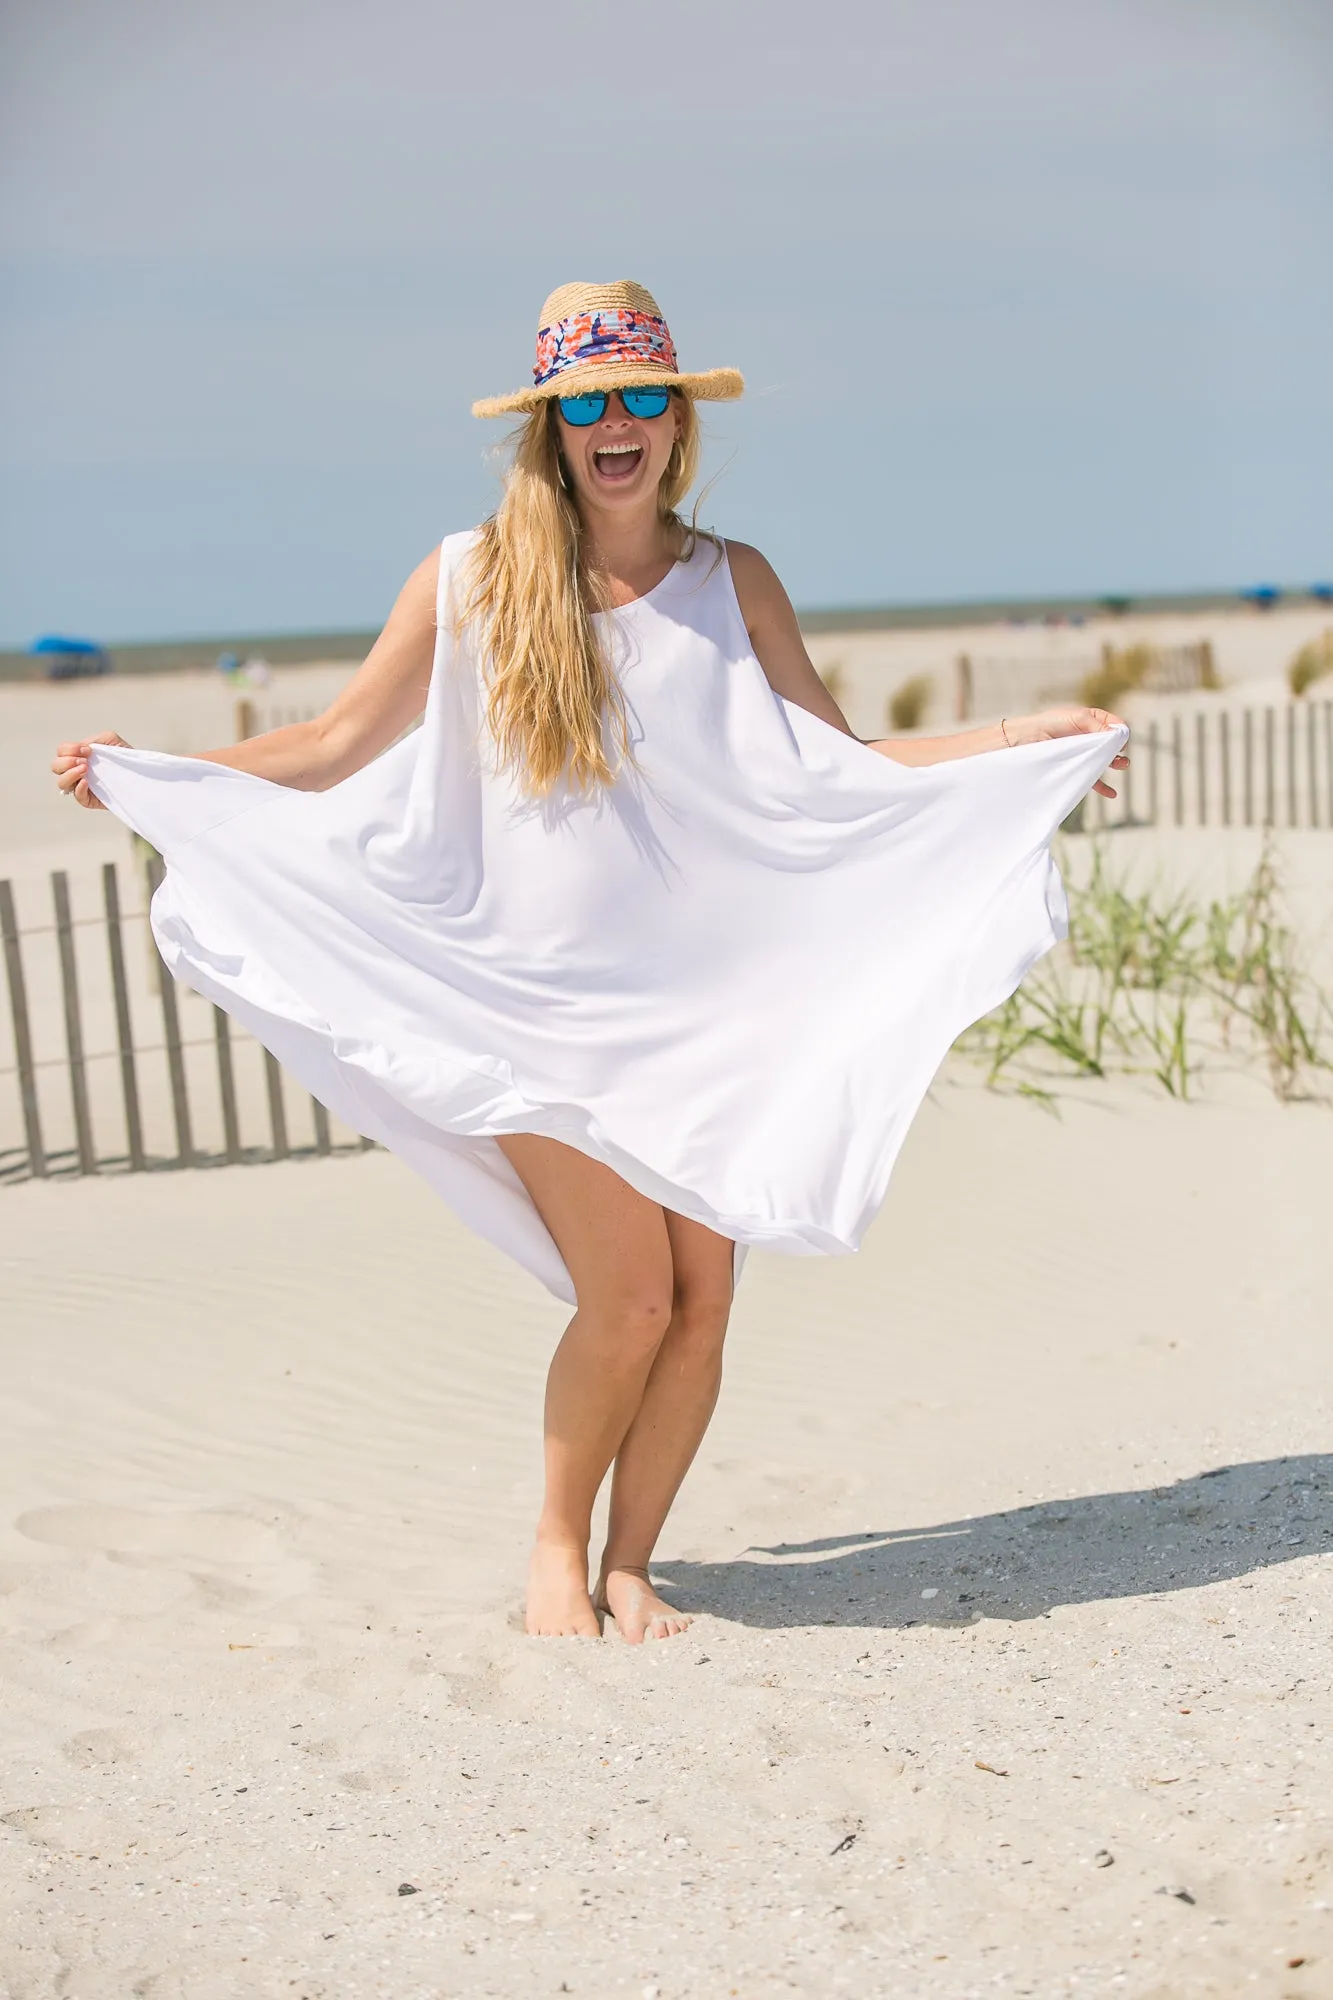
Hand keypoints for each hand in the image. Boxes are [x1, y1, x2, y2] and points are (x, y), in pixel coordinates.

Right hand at [51, 732, 130, 808]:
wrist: (140, 773)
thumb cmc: (124, 756)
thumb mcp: (110, 740)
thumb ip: (95, 739)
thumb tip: (82, 750)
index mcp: (78, 756)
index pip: (61, 751)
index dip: (70, 749)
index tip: (88, 750)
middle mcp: (76, 771)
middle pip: (55, 766)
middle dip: (67, 761)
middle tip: (85, 761)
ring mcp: (82, 786)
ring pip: (62, 783)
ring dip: (70, 774)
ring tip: (86, 769)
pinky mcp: (90, 799)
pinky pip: (77, 796)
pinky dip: (78, 788)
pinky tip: (87, 781)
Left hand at [1002, 706, 1129, 797]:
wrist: (1023, 741)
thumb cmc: (1046, 725)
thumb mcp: (1076, 718)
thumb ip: (1097, 725)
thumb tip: (1117, 733)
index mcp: (1087, 720)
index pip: (1110, 723)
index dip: (1118, 730)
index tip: (1121, 738)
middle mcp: (1085, 736)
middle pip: (1110, 743)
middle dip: (1119, 749)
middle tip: (1122, 756)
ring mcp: (1079, 753)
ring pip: (1102, 760)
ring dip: (1115, 764)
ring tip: (1121, 766)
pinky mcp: (1071, 768)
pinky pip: (1090, 778)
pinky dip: (1102, 786)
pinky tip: (1111, 793)